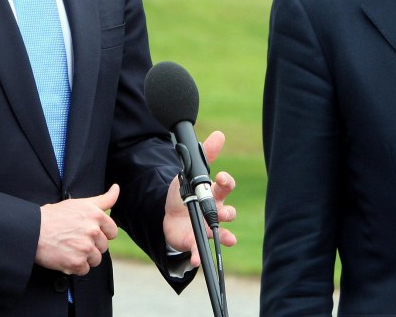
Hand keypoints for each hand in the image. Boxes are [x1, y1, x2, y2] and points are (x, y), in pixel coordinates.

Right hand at [36, 183, 119, 274]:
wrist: (33, 231)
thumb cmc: (54, 216)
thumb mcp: (80, 203)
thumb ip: (103, 199)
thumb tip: (116, 189)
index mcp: (96, 215)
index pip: (112, 232)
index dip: (101, 233)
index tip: (88, 232)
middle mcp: (93, 231)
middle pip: (103, 247)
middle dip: (92, 245)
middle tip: (75, 239)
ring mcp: (86, 248)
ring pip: (96, 259)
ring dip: (85, 257)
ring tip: (70, 248)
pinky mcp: (77, 263)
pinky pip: (85, 270)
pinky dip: (76, 267)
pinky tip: (66, 256)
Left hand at [162, 130, 236, 266]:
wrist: (167, 215)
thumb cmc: (185, 193)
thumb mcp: (191, 174)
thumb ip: (206, 155)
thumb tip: (220, 135)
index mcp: (214, 193)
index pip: (227, 186)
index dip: (226, 182)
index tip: (221, 177)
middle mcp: (214, 211)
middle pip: (228, 212)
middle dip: (228, 213)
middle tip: (223, 212)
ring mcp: (207, 228)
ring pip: (221, 233)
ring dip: (225, 237)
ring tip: (228, 239)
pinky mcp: (196, 241)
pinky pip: (200, 249)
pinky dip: (200, 255)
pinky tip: (198, 259)